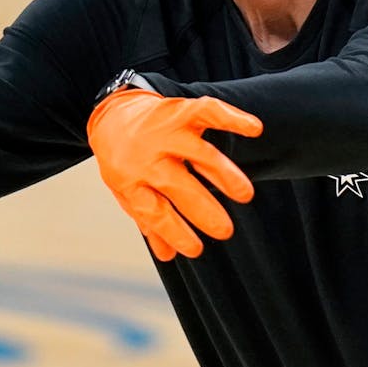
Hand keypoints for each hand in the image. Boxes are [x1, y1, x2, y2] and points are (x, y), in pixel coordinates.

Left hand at [87, 88, 261, 261]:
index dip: (175, 232)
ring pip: (197, 152)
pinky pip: (207, 112)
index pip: (153, 211)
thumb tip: (168, 255)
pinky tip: (254, 129)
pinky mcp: (181, 111)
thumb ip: (149, 221)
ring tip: (245, 195)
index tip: (196, 249)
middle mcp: (147, 155)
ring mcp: (165, 131)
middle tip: (225, 231)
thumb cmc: (126, 162)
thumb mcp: (127, 193)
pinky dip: (232, 118)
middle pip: (176, 184)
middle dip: (202, 209)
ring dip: (222, 173)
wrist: (113, 116)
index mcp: (129, 180)